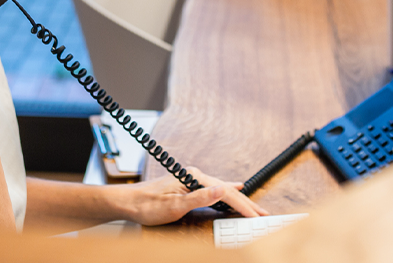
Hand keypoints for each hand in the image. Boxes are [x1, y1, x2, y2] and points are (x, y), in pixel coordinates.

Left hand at [121, 167, 268, 225]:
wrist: (128, 202)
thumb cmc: (147, 206)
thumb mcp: (174, 206)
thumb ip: (199, 198)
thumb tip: (222, 190)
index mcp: (193, 178)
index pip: (225, 193)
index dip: (243, 206)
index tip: (256, 216)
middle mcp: (194, 175)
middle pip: (227, 190)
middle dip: (247, 203)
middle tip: (264, 215)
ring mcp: (192, 179)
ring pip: (223, 189)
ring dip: (240, 200)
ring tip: (255, 207)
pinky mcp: (188, 186)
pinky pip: (215, 188)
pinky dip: (228, 191)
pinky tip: (235, 187)